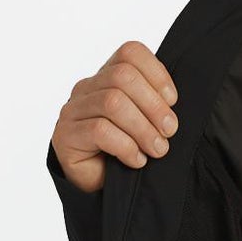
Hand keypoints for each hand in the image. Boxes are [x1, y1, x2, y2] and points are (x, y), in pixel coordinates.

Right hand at [50, 40, 180, 193]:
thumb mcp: (147, 124)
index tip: (173, 101)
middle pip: (123, 77)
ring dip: (143, 129)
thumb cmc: (127, 152)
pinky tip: (136, 160)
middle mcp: (87, 88)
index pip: (130, 54)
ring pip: (112, 103)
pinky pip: (100, 130)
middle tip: (169, 131)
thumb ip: (157, 107)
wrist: (98, 187)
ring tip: (157, 150)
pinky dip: (126, 146)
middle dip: (154, 106)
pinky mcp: (66, 135)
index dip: (157, 74)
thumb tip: (175, 103)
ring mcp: (73, 110)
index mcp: (107, 77)